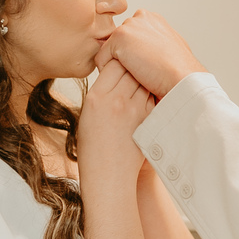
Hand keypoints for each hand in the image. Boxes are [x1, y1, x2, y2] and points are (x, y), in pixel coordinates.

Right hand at [78, 60, 153, 178]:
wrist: (108, 175)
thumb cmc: (94, 148)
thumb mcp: (87, 115)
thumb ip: (101, 92)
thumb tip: (117, 72)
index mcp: (96, 98)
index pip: (112, 64)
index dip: (117, 63)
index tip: (118, 68)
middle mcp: (115, 101)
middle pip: (130, 69)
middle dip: (133, 68)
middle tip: (133, 73)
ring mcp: (134, 110)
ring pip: (144, 82)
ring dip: (143, 81)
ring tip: (137, 89)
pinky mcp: (147, 120)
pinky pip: (151, 97)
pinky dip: (149, 96)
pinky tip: (143, 104)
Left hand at [94, 10, 205, 98]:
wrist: (182, 77)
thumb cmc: (180, 70)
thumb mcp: (169, 50)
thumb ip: (154, 45)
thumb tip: (148, 53)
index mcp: (153, 20)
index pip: (131, 37)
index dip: (133, 55)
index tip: (144, 68)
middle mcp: (141, 17)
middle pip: (119, 43)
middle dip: (123, 59)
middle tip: (141, 73)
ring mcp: (129, 26)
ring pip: (110, 51)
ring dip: (118, 66)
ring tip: (137, 75)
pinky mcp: (119, 37)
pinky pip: (101, 59)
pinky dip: (109, 73)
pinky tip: (129, 77)